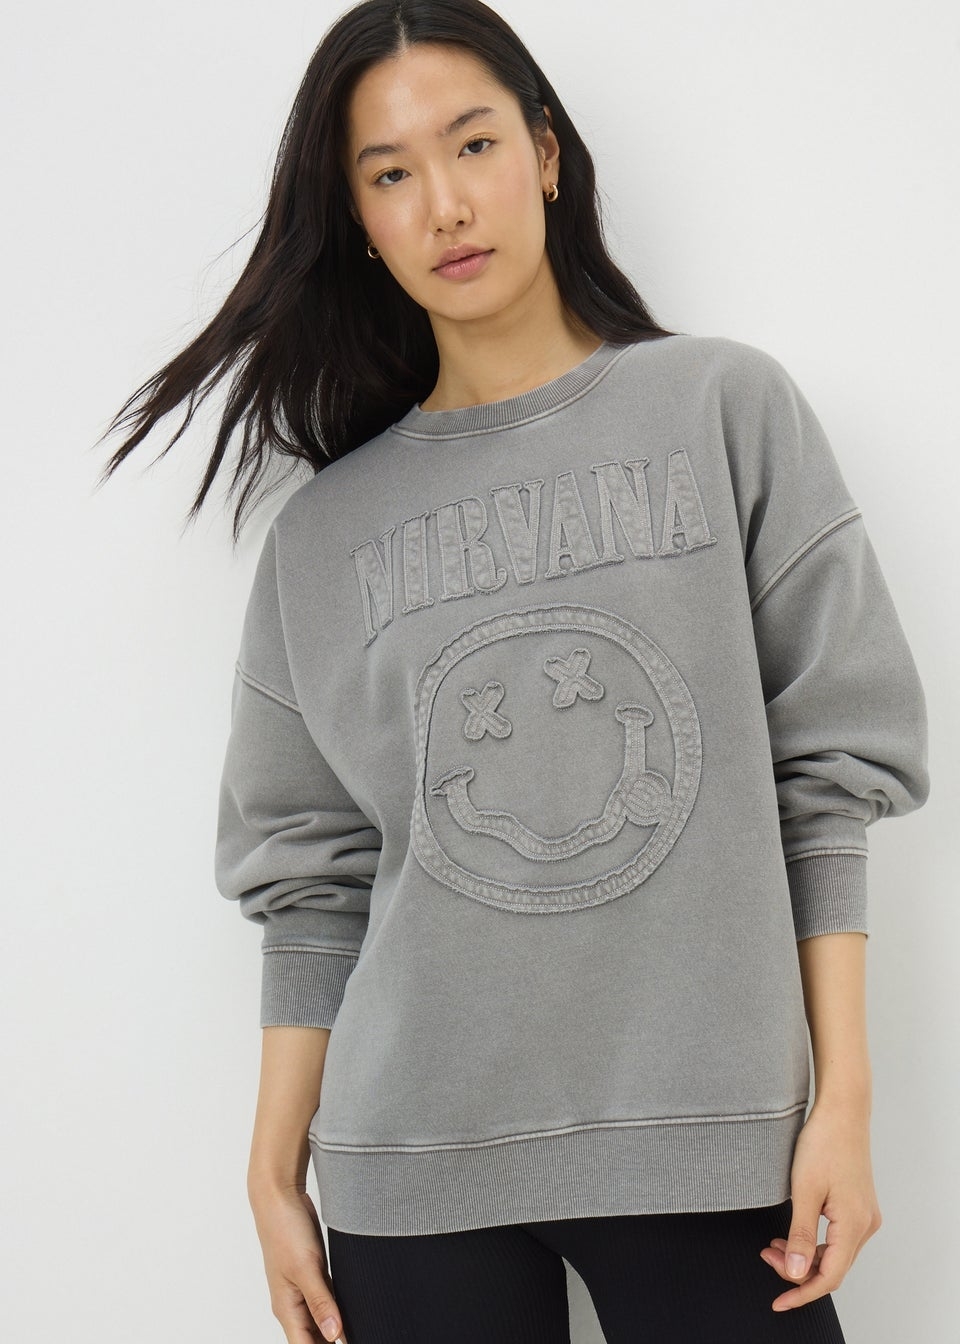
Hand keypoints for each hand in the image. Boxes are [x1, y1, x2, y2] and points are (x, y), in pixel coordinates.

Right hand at [249, 1183, 347, 1342]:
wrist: (280, 1197)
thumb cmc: (285, 1230)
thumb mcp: (305, 1267)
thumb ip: (320, 1302)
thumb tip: (334, 1335)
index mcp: (287, 1308)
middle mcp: (293, 1304)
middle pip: (314, 1339)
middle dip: (333, 1343)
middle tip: (364, 1337)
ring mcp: (302, 1289)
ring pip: (321, 1321)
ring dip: (337, 1329)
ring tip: (363, 1331)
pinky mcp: (312, 1274)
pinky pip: (326, 1300)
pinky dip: (338, 1309)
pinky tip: (354, 1313)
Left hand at [759, 1100, 881, 1311]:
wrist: (842, 1111)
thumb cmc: (823, 1143)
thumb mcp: (804, 1190)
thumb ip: (801, 1236)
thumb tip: (797, 1275)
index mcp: (854, 1225)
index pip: (829, 1277)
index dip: (802, 1293)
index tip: (778, 1303)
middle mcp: (866, 1225)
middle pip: (833, 1267)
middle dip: (798, 1271)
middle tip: (765, 1256)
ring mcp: (864, 1215)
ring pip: (835, 1253)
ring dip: (805, 1256)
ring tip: (772, 1246)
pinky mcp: (858, 1205)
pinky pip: (838, 1237)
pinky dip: (815, 1241)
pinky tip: (792, 1234)